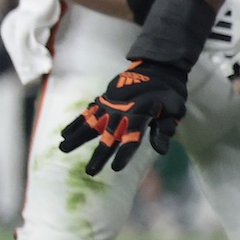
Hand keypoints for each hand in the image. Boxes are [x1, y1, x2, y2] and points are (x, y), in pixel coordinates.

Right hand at [59, 60, 189, 175]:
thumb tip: (160, 150)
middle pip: (110, 135)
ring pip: (92, 123)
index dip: (125, 153)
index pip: (133, 137)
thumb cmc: (169, 93)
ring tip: (64, 149)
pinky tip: (65, 133)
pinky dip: (76, 122)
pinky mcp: (104, 98)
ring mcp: (111, 104)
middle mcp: (123, 110)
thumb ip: (165, 130)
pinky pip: (88, 112)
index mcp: (142, 114)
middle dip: (100, 154)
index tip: (116, 168)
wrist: (158, 67)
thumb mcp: (175, 110)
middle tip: (90, 172)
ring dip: (78, 137)